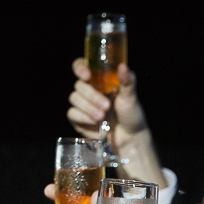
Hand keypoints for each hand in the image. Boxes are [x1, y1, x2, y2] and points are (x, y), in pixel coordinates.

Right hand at [67, 60, 166, 187]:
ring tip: (102, 117)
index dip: (80, 68)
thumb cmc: (131, 114)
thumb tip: (122, 66)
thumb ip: (127, 81)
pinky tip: (94, 122)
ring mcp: (82, 104)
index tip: (87, 76)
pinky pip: (72, 113)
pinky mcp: (77, 118)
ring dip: (88, 107)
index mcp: (99, 80)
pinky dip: (83, 117)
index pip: (81, 66)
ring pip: (74, 98)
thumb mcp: (131, 96)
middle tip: (107, 106)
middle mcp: (88, 90)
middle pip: (78, 85)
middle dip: (92, 96)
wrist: (129, 137)